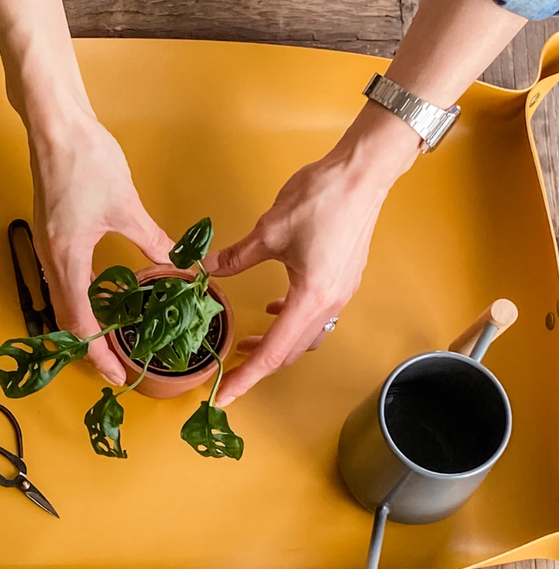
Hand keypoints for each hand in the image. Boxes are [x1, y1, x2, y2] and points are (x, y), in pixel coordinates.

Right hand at [30, 112, 172, 384]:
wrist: (54, 125)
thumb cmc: (86, 161)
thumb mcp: (125, 205)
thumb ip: (152, 240)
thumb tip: (179, 264)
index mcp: (67, 257)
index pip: (80, 322)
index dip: (98, 353)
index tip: (119, 375)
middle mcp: (49, 258)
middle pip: (65, 319)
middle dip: (89, 347)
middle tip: (116, 366)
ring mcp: (45, 246)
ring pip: (61, 301)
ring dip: (82, 325)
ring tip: (108, 340)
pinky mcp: (48, 234)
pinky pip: (61, 281)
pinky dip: (78, 300)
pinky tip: (98, 299)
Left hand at [204, 104, 420, 404]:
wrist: (362, 173)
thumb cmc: (321, 199)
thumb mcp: (268, 231)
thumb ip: (236, 257)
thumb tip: (206, 270)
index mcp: (310, 298)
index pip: (274, 352)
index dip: (247, 377)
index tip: (226, 395)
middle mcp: (329, 303)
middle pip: (291, 350)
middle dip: (258, 364)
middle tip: (229, 370)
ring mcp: (340, 292)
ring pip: (305, 335)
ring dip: (277, 343)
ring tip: (248, 342)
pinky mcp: (342, 279)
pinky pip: (315, 315)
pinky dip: (292, 321)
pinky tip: (274, 308)